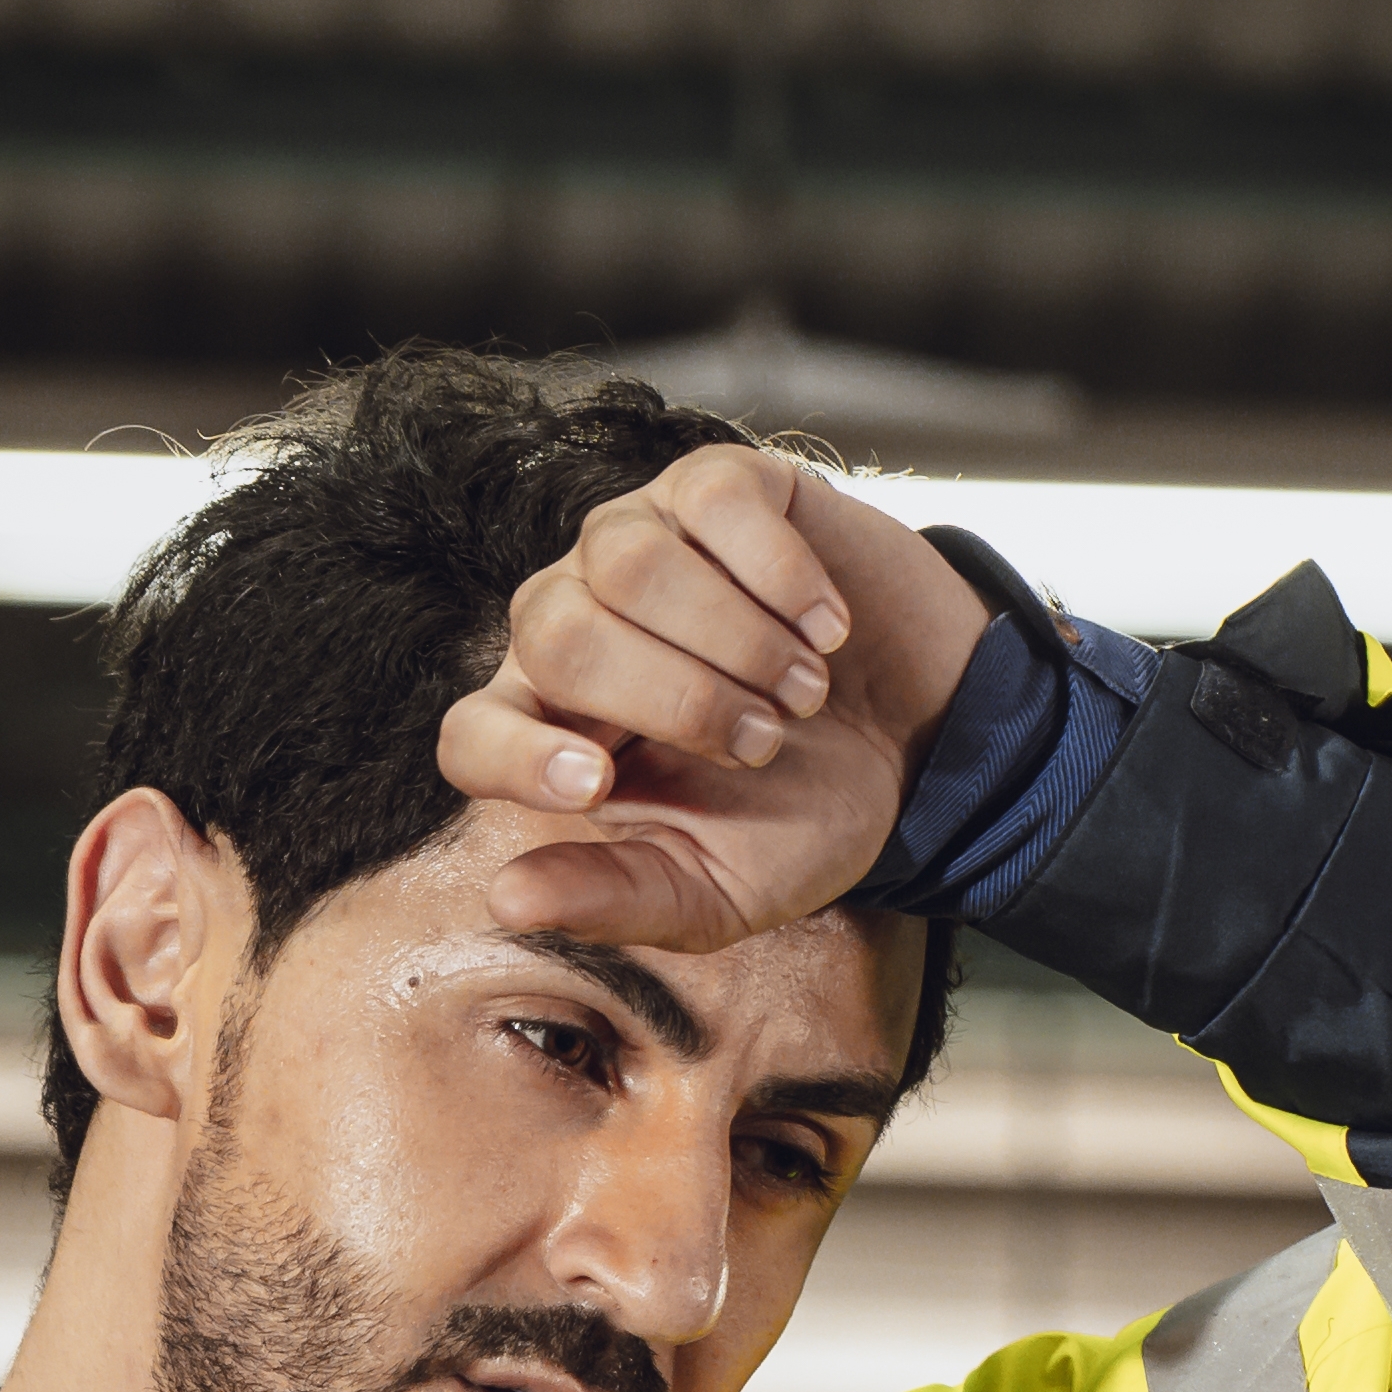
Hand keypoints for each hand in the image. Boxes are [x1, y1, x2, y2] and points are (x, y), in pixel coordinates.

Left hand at [441, 446, 998, 956]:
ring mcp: (638, 541)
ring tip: (806, 693)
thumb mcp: (715, 891)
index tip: (599, 783)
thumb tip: (510, 902)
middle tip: (765, 745)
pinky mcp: (714, 489)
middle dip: (674, 700)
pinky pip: (711, 502)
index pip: (472, 734)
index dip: (515, 759)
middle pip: (555, 633)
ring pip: (625, 559)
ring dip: (736, 641)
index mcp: (553, 734)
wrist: (919, 745)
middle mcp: (574, 623)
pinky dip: (781, 575)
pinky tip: (827, 628)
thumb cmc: (801, 815)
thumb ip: (617, 899)